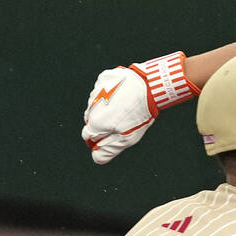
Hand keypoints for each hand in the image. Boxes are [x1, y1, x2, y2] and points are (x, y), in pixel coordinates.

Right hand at [81, 51, 195, 164]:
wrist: (148, 86)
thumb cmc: (138, 115)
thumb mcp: (126, 138)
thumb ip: (109, 149)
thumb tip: (96, 158)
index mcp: (95, 122)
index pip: (87, 136)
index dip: (97, 139)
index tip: (109, 138)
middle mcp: (91, 105)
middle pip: (90, 119)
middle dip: (101, 123)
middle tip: (119, 122)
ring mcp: (96, 89)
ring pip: (96, 103)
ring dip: (105, 108)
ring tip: (123, 108)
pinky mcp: (104, 77)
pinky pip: (102, 88)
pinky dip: (109, 93)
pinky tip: (122, 95)